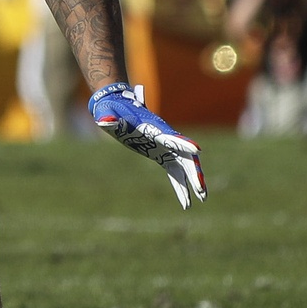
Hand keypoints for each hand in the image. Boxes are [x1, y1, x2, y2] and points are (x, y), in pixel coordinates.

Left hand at [88, 82, 205, 208]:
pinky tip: (185, 202)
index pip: (171, 137)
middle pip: (184, 156)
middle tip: (201, 189)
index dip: (183, 144)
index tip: (197, 151)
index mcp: (153, 128)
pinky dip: (181, 185)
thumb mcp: (108, 113)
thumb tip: (103, 122)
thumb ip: (108, 118)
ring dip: (193, 181)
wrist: (118, 105)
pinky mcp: (161, 154)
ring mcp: (164, 147)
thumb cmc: (113, 109)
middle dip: (194, 172)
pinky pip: (175, 172)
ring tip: (202, 198)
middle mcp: (164, 138)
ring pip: (184, 166)